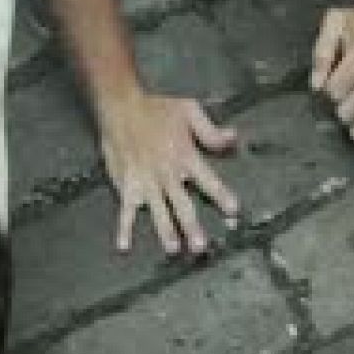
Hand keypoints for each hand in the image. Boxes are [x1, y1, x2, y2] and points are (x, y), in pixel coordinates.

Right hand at [98, 91, 239, 255]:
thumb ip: (211, 130)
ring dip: (165, 231)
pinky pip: (124, 210)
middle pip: (181, 204)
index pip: (207, 180)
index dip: (221, 195)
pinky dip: (123, 228)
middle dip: (191, 226)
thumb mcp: (189, 111)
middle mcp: (166, 173)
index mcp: (184, 156)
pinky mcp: (126, 185)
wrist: (120, 104)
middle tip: (200, 247)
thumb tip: (234, 138)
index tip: (233, 211)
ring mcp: (145, 182)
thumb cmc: (155, 106)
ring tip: (172, 249)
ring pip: (157, 211)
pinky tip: (123, 245)